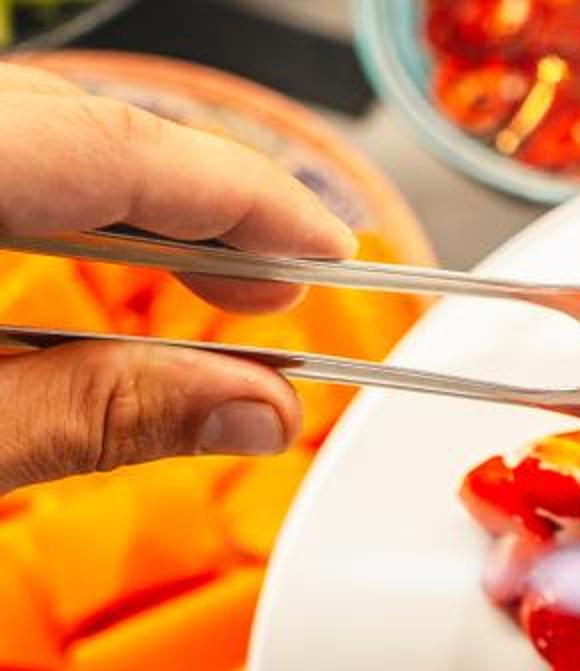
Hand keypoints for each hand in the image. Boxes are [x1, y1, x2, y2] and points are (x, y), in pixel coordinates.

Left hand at [0, 64, 353, 493]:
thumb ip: (96, 412)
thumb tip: (253, 409)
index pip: (118, 149)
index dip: (243, 195)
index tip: (328, 245)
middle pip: (78, 128)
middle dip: (195, 206)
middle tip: (280, 290)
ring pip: (31, 133)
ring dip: (124, 206)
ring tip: (205, 282)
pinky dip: (45, 199)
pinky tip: (81, 252)